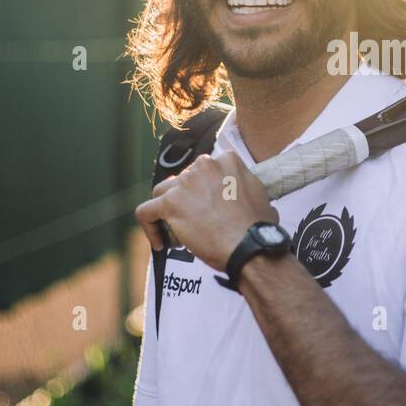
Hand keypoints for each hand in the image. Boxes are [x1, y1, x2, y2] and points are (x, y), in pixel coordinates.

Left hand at [134, 151, 277, 269]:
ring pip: (160, 193)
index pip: (203, 171)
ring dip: (166, 210)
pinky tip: (160, 243)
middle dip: (185, 201)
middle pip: (182, 180)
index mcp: (227, 160)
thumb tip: (243, 193)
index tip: (206, 208)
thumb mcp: (260, 195)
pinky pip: (145, 212)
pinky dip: (149, 228)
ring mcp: (185, 183)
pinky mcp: (170, 203)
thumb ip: (245, 186)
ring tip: (176, 232)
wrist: (250, 246)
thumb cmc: (259, 228)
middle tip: (195, 223)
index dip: (203, 192)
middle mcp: (204, 165)